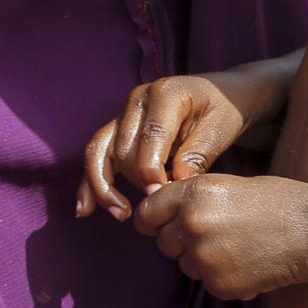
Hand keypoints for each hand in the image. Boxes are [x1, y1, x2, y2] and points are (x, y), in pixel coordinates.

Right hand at [81, 75, 257, 221]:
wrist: (219, 96)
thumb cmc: (222, 111)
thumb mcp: (220, 128)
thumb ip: (196, 155)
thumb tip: (174, 185)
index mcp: (165, 93)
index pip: (150, 136)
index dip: (151, 170)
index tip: (160, 196)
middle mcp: (138, 100)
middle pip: (125, 147)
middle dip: (138, 181)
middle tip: (158, 206)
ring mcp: (124, 113)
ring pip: (101, 152)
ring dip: (105, 187)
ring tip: (121, 214)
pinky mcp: (118, 129)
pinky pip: (97, 155)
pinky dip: (90, 182)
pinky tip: (84, 209)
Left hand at [131, 172, 307, 299]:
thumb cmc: (276, 201)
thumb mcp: (227, 185)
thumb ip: (192, 198)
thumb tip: (160, 212)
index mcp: (194, 194)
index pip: (148, 212)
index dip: (153, 219)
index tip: (159, 223)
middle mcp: (193, 226)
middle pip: (163, 242)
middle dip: (180, 240)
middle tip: (213, 233)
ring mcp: (205, 259)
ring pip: (184, 264)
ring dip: (200, 259)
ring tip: (235, 246)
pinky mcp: (219, 285)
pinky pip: (207, 282)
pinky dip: (221, 276)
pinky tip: (247, 261)